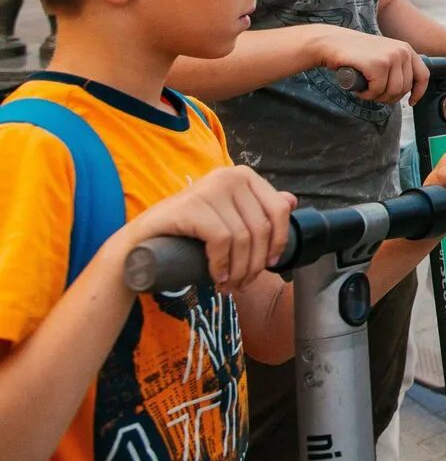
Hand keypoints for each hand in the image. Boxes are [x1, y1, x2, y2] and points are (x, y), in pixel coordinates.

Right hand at [122, 165, 296, 289]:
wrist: (139, 242)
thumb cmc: (188, 231)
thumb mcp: (228, 215)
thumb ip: (257, 206)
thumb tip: (291, 201)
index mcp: (243, 175)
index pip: (278, 210)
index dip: (279, 241)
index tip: (271, 265)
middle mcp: (229, 176)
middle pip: (261, 227)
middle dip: (256, 263)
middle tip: (245, 283)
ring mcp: (209, 188)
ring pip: (243, 237)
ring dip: (241, 269)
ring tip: (231, 285)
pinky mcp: (191, 206)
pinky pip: (221, 240)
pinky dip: (223, 264)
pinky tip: (218, 277)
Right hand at [313, 27, 428, 104]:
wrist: (332, 42)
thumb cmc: (356, 52)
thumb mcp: (384, 54)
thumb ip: (397, 66)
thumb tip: (407, 89)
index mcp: (406, 49)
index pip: (423, 75)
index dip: (418, 92)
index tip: (411, 102)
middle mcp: (402, 51)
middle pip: (404, 88)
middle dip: (389, 97)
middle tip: (373, 93)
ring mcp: (390, 57)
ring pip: (392, 92)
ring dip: (377, 97)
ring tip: (366, 90)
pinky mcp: (377, 65)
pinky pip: (377, 91)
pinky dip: (366, 95)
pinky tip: (359, 89)